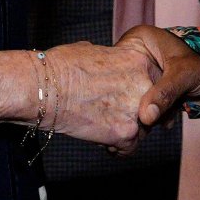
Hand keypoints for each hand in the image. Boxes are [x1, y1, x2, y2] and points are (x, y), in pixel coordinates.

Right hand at [0, 42, 157, 154]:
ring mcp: (138, 108)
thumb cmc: (62, 66)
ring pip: (142, 129)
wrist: (45, 88)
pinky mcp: (126, 133)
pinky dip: (116, 148)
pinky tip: (101, 139)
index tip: (127, 99)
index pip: (154, 82)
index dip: (140, 93)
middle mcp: (144, 82)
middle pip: (153, 106)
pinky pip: (128, 148)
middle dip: (136, 113)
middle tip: (114, 114)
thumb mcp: (94, 51)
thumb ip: (111, 60)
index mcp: (139, 59)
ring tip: (102, 125)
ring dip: (125, 131)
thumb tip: (105, 63)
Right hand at [116, 25, 199, 128]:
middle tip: (151, 118)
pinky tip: (168, 120)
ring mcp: (144, 72)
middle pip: (124, 85)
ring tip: (166, 116)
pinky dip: (154, 116)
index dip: (122, 88)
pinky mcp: (153, 88)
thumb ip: (165, 93)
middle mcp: (138, 53)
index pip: (117, 65)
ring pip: (133, 98)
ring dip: (148, 113)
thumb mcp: (183, 75)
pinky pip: (143, 104)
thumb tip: (145, 117)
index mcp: (139, 38)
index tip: (130, 107)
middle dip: (139, 104)